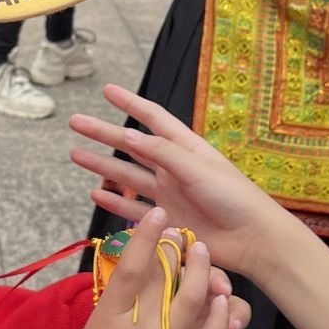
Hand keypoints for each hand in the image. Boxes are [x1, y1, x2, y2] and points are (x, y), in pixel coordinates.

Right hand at [55, 207, 237, 328]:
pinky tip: (222, 299)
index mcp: (109, 321)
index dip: (147, 236)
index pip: (133, 268)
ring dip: (203, 271)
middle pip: (167, 277)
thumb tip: (124, 293)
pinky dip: (220, 315)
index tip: (157, 215)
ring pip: (196, 300)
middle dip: (176, 248)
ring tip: (203, 253)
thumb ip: (106, 314)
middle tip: (179, 231)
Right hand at [71, 87, 295, 281]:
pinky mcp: (167, 221)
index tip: (107, 90)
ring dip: (102, 166)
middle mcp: (174, 169)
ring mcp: (169, 195)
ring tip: (75, 154)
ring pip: (127, 176)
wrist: (253, 239)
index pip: (153, 118)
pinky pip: (134, 209)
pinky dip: (114, 202)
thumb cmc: (235, 197)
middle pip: (132, 146)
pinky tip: (96, 193)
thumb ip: (163, 153)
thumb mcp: (198, 168)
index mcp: (187, 148)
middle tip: (75, 122)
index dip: (130, 103)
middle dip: (103, 134)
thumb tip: (128, 134)